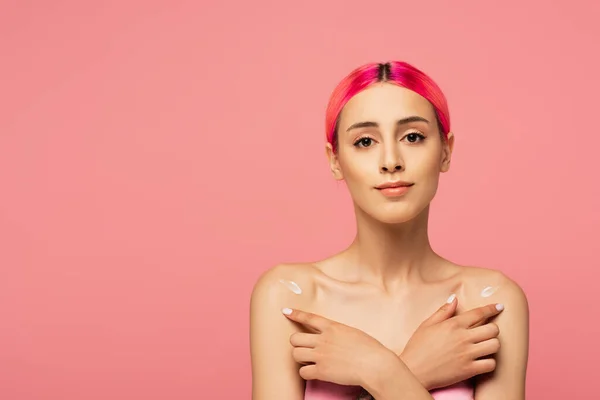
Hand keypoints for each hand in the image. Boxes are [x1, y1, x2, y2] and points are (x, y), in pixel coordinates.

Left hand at [282, 308, 397, 386]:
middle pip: (295, 338)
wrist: (375, 365)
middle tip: (304, 348)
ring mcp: (321, 355)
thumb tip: (331, 335)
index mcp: (332, 327)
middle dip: (297, 343)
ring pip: (295, 354)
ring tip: (308, 361)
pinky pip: (303, 372)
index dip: (296, 314)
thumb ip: (338, 332)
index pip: (309, 317)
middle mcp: (323, 339)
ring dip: (299, 358)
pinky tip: (313, 372)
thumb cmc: (370, 349)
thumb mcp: (352, 332)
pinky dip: (306, 373)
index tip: (286, 311)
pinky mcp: (322, 371)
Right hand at [400, 296, 503, 390]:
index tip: (499, 307)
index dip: (492, 308)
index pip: (479, 313)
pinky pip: (491, 364)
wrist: (414, 370)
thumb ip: (443, 311)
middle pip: (492, 329)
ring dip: (493, 344)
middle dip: (492, 329)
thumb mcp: (427, 324)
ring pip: (495, 345)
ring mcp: (467, 354)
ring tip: (486, 345)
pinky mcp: (469, 370)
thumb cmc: (418, 347)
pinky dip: (489, 362)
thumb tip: (454, 298)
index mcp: (453, 324)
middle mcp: (462, 338)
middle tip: (487, 331)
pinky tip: (482, 360)